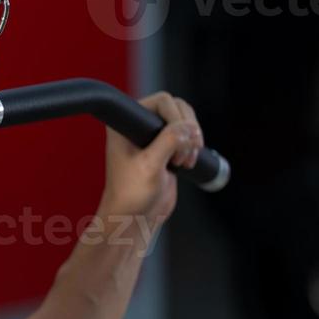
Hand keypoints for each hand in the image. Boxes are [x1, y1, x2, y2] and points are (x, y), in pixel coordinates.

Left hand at [99, 91, 204, 228]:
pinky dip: (194, 147)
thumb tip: (189, 127)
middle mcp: (137, 125)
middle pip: (177, 108)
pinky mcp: (166, 148)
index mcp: (125, 124)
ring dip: (193, 139)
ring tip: (184, 161)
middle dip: (187, 129)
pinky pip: (188, 136)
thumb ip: (168, 141)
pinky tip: (187, 163)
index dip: (175, 117)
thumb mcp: (150, 165)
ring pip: (185, 121)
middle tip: (184, 154)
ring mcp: (153, 136)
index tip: (178, 142)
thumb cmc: (131, 194)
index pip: (160, 101)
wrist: (134, 217)